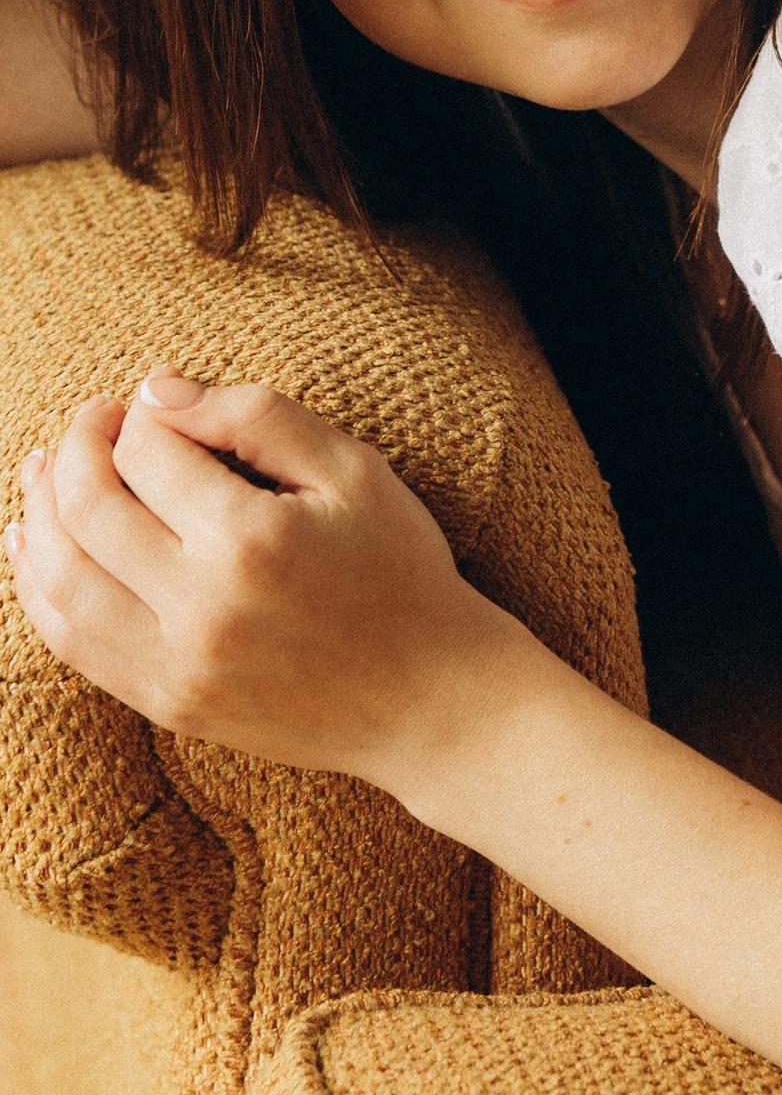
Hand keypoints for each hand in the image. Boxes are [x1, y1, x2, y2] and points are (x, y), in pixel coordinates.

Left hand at [5, 369, 516, 791]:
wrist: (429, 698)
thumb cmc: (399, 570)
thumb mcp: (353, 470)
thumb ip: (256, 417)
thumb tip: (156, 391)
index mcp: (252, 540)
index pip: (148, 453)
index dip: (137, 415)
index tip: (148, 403)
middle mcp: (202, 608)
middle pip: (88, 511)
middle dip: (75, 450)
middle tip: (91, 421)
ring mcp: (176, 665)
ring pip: (62, 580)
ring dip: (38, 513)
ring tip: (42, 471)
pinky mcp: (167, 703)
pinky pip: (72, 642)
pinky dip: (39, 588)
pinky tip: (38, 546)